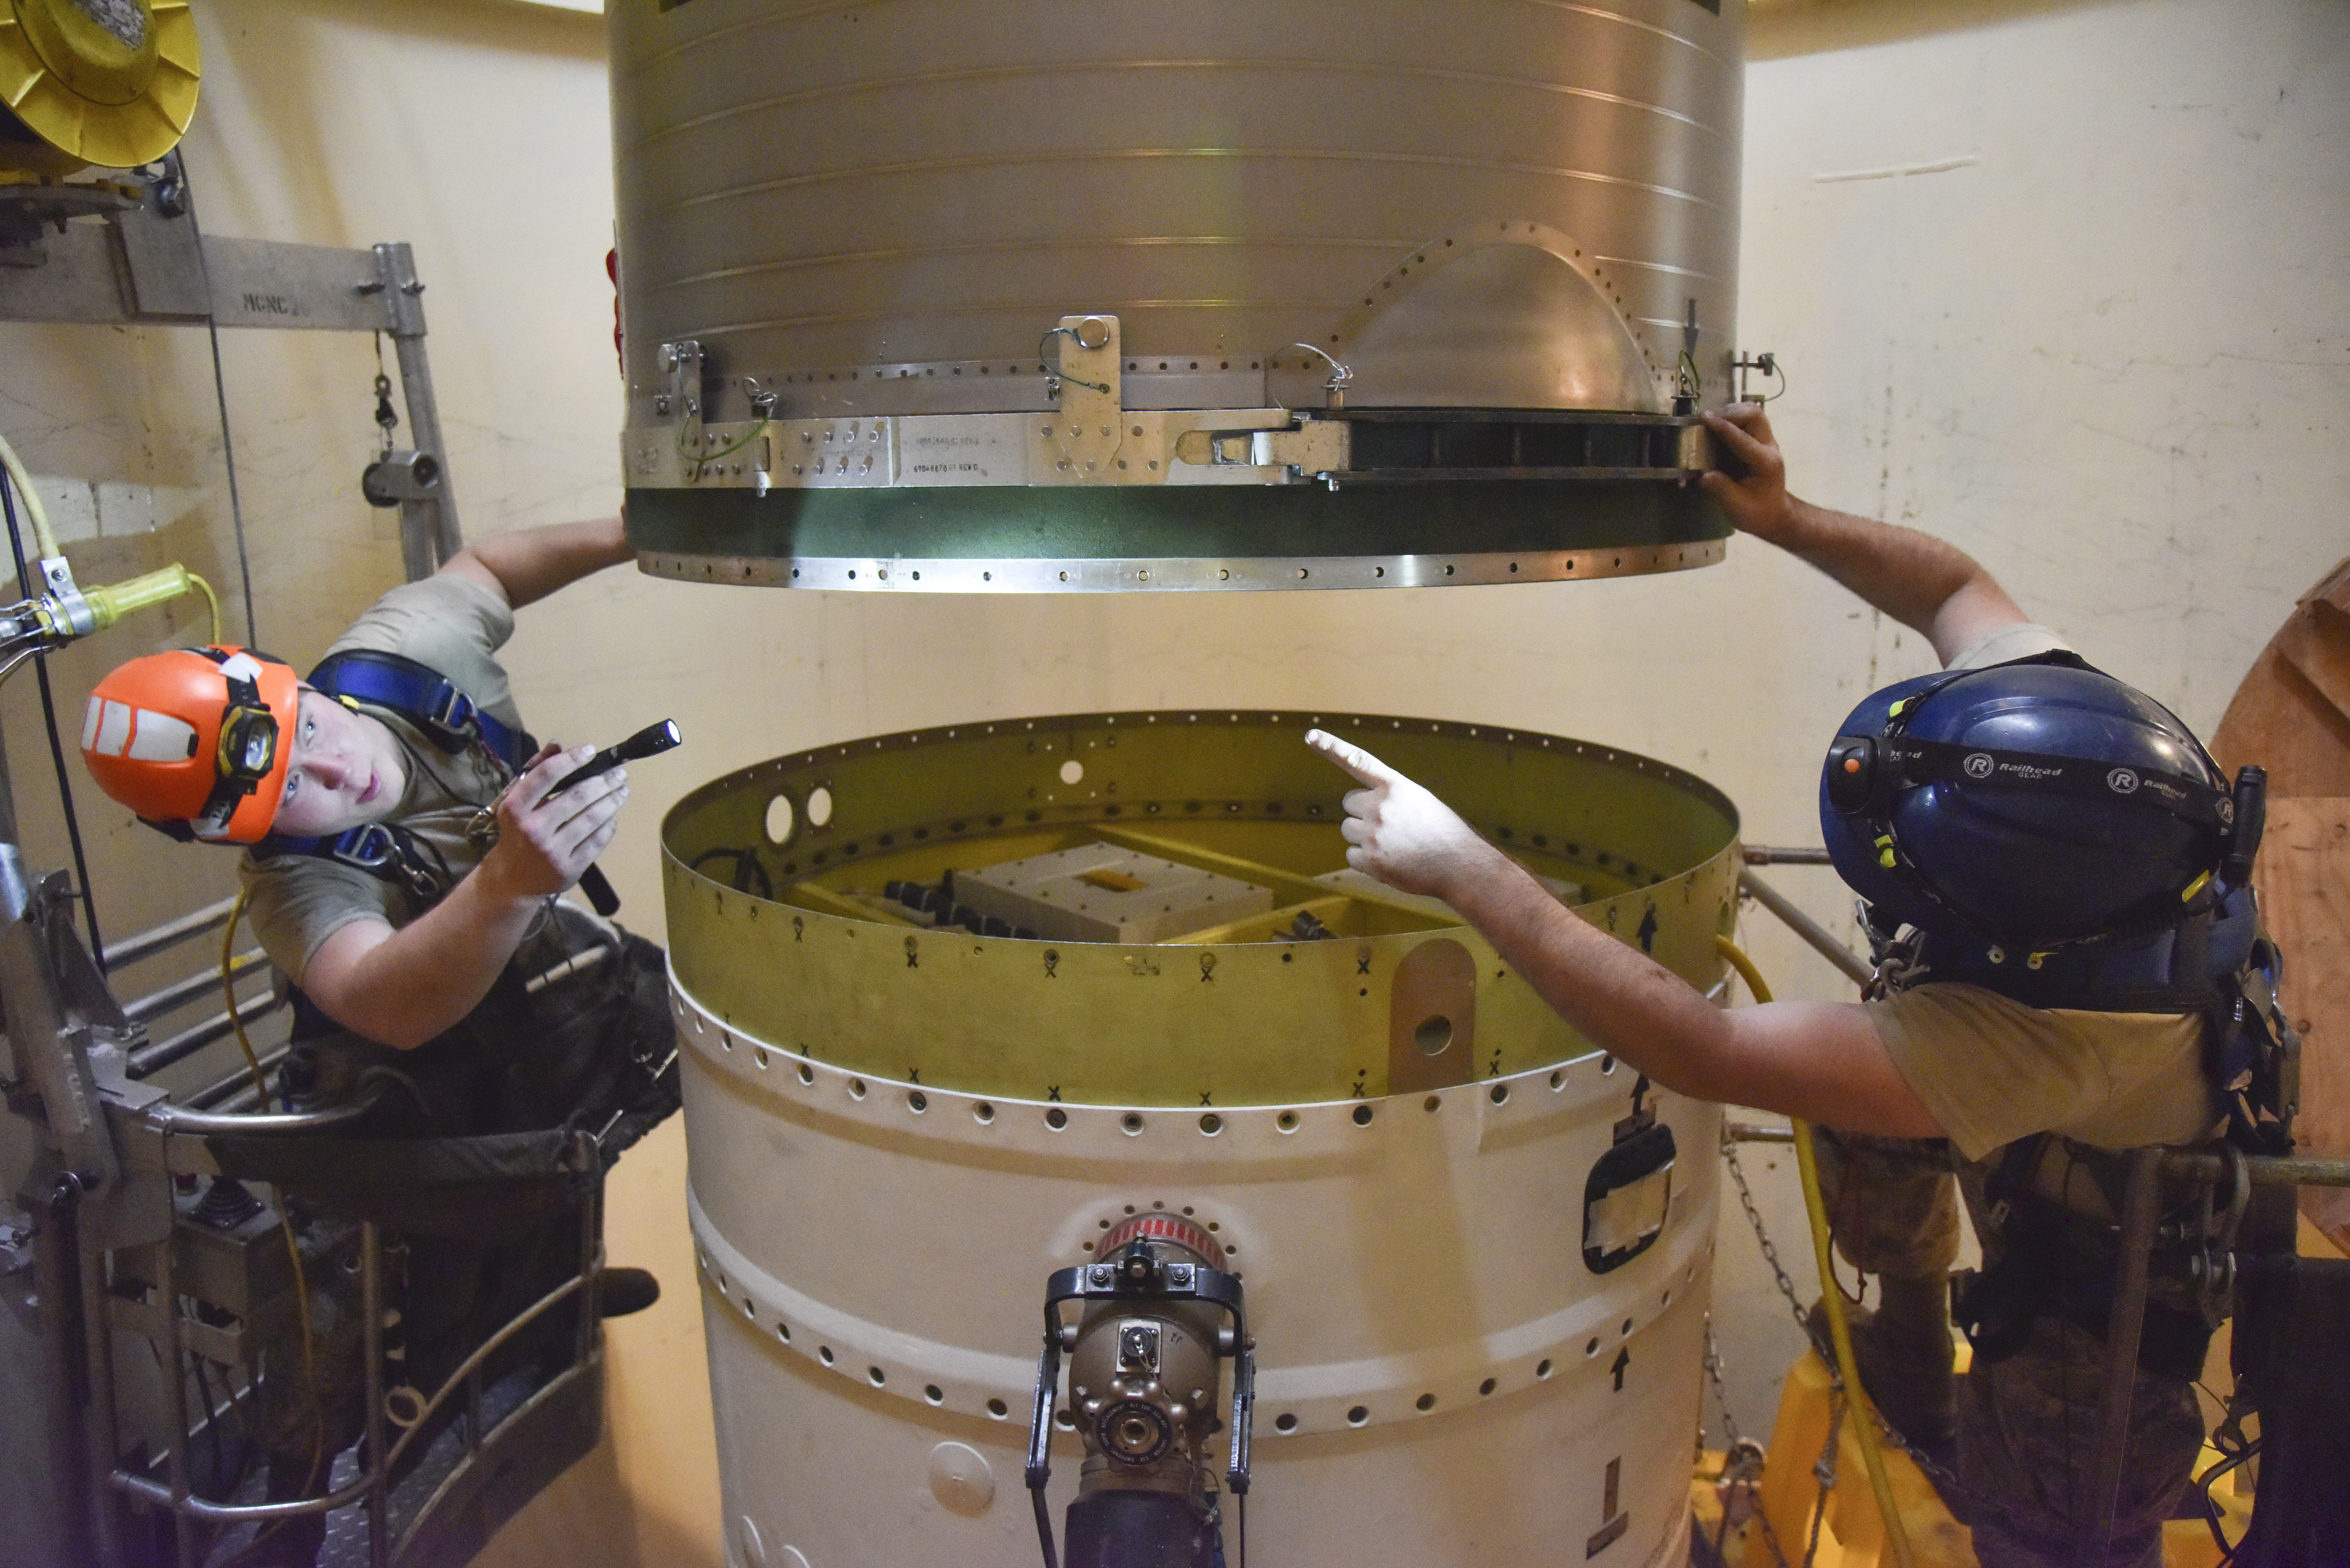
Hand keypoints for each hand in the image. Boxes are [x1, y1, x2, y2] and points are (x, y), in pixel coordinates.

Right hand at [474, 742, 627, 902]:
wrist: (511, 879)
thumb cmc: (517, 832)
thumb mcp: (517, 802)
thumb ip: (537, 772)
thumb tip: (557, 744)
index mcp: (515, 808)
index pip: (547, 775)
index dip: (571, 759)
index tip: (590, 750)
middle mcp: (533, 829)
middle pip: (577, 796)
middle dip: (604, 781)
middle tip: (620, 773)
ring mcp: (552, 851)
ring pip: (592, 818)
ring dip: (613, 800)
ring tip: (623, 790)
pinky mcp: (569, 868)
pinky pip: (597, 840)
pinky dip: (609, 825)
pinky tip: (613, 815)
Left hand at [1304, 729, 1499, 899]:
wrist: (1459, 865)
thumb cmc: (1443, 832)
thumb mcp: (1419, 801)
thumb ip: (1390, 798)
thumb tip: (1364, 807)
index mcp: (1395, 786)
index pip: (1359, 761)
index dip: (1333, 747)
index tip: (1311, 736)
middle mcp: (1381, 806)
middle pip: (1349, 804)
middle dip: (1362, 814)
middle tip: (1390, 826)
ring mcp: (1373, 834)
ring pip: (1348, 830)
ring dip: (1363, 838)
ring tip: (1394, 845)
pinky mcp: (1371, 860)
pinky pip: (1351, 856)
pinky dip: (1366, 861)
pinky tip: (1390, 861)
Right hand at [1699, 402, 1795, 541]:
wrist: (1775, 515)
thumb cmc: (1758, 514)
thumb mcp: (1737, 507)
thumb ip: (1721, 488)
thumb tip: (1701, 475)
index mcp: (1765, 463)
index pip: (1743, 439)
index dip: (1723, 427)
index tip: (1704, 417)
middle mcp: (1769, 447)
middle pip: (1755, 415)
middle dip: (1731, 413)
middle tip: (1709, 420)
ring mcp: (1767, 442)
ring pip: (1754, 413)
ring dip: (1733, 412)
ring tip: (1713, 421)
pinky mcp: (1760, 442)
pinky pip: (1750, 420)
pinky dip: (1734, 418)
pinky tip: (1720, 426)